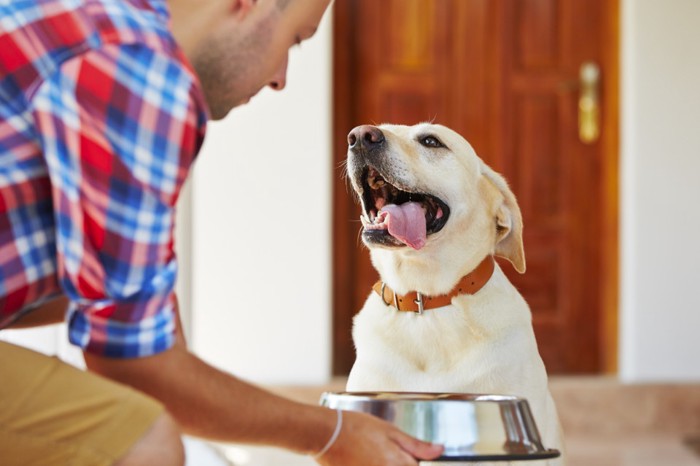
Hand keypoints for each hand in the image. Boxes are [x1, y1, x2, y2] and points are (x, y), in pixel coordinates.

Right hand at [315, 410, 442, 465]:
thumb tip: (440, 450)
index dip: (417, 462)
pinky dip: (374, 464)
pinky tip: (367, 457)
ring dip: (387, 463)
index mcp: (399, 465)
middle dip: (402, 463)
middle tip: (384, 450)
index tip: (408, 455)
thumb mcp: (390, 431)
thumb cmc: (357, 428)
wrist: (326, 435)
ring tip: (374, 452)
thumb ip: (417, 445)